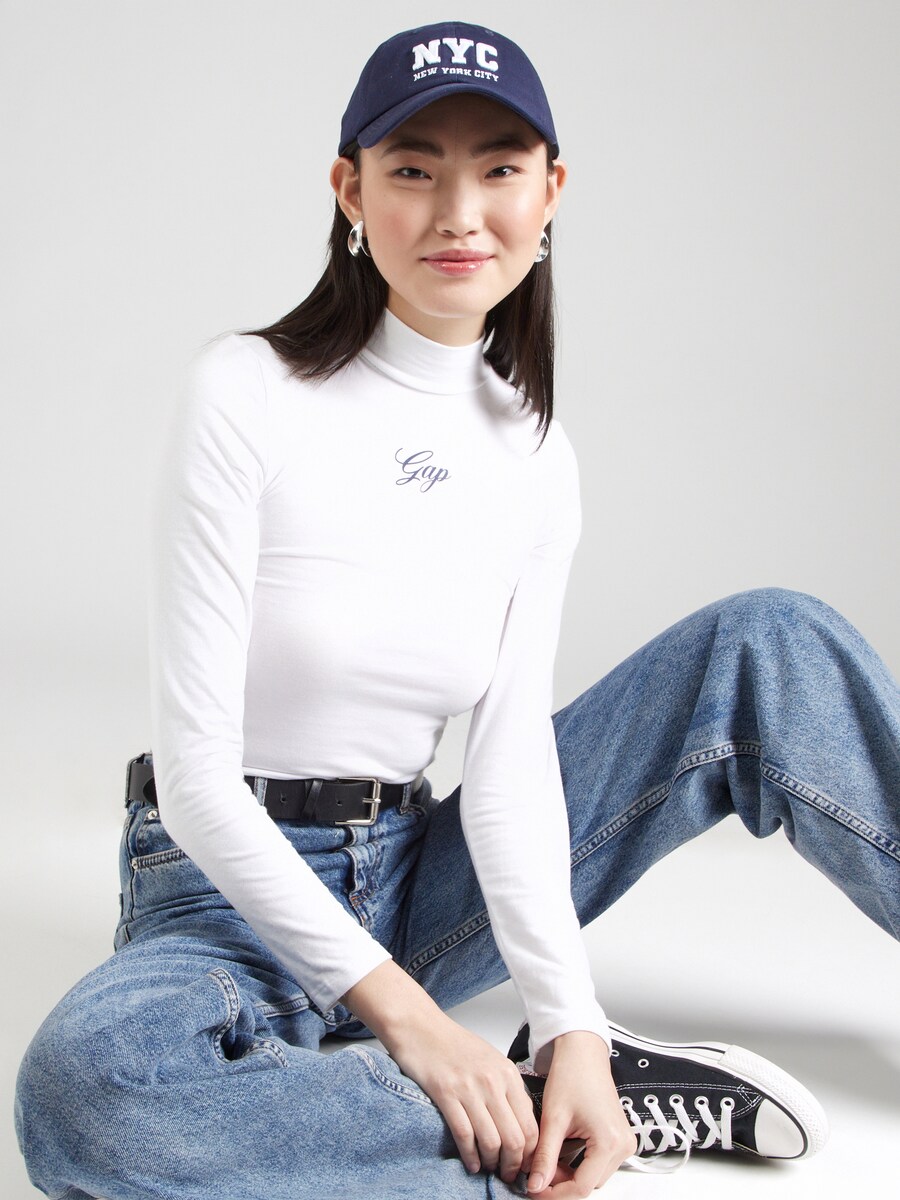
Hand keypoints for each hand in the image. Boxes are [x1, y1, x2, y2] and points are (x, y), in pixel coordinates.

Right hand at [340, 961, 538, 1185]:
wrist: (420, 1027)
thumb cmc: (453, 1044)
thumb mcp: (490, 1060)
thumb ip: (506, 1089)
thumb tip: (519, 1124)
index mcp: (508, 1073)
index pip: (531, 1124)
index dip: (530, 1153)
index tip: (524, 1164)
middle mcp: (493, 1081)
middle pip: (516, 1138)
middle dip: (514, 1165)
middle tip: (508, 1175)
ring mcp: (470, 1088)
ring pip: (493, 1141)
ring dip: (493, 1164)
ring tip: (489, 1169)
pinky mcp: (446, 1094)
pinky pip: (465, 1135)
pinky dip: (470, 1156)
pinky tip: (471, 1163)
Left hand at [525, 1031, 637, 1196]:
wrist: (583, 1052)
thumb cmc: (571, 1075)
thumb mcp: (553, 1118)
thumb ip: (545, 1156)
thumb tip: (535, 1186)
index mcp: (609, 1142)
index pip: (581, 1187)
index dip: (554, 1194)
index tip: (532, 1190)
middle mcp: (623, 1146)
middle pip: (588, 1184)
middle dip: (560, 1183)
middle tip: (536, 1170)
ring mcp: (623, 1143)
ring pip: (592, 1176)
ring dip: (569, 1173)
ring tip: (546, 1157)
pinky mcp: (619, 1139)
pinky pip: (598, 1163)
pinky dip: (578, 1163)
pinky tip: (560, 1150)